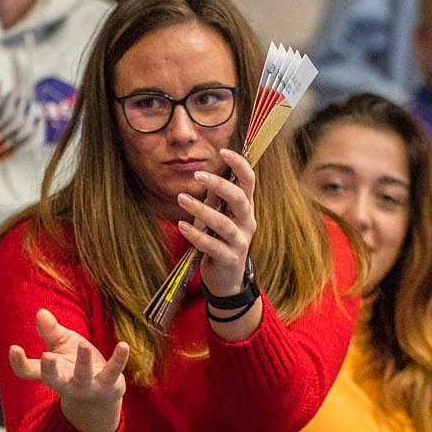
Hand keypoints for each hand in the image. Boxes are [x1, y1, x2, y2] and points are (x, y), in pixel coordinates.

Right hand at [8, 308, 128, 431]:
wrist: (102, 392)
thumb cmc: (76, 363)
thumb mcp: (62, 345)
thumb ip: (51, 331)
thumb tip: (41, 312)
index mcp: (51, 372)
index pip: (29, 371)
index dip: (19, 363)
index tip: (14, 348)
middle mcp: (66, 382)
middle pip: (54, 379)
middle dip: (50, 370)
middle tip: (46, 357)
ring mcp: (87, 385)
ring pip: (83, 376)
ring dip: (82, 361)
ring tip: (82, 344)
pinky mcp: (108, 383)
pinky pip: (113, 371)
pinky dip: (119, 359)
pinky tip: (123, 345)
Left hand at [179, 148, 256, 297]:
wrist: (226, 280)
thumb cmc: (220, 242)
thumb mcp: (218, 216)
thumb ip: (215, 198)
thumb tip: (207, 173)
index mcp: (246, 208)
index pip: (249, 182)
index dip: (240, 165)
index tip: (224, 151)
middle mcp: (247, 223)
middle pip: (239, 199)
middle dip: (219, 185)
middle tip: (198, 174)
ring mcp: (240, 242)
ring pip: (224, 223)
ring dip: (202, 209)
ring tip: (182, 199)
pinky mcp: (229, 259)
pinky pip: (213, 245)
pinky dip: (197, 235)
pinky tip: (182, 225)